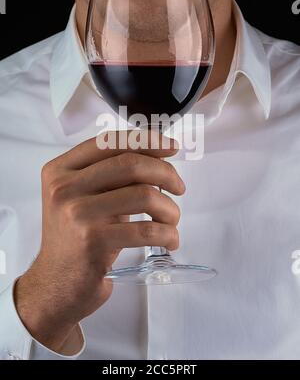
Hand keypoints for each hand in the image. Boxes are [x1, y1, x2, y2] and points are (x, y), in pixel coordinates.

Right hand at [15, 129, 184, 352]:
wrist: (55, 284)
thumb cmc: (75, 237)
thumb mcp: (80, 196)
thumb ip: (108, 173)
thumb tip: (157, 154)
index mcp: (60, 170)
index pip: (110, 141)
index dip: (146, 140)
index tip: (171, 147)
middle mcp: (64, 188)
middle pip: (130, 164)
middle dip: (166, 172)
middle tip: (179, 187)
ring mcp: (78, 215)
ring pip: (144, 195)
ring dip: (170, 208)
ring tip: (171, 219)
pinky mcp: (94, 242)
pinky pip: (147, 229)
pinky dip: (168, 234)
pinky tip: (169, 240)